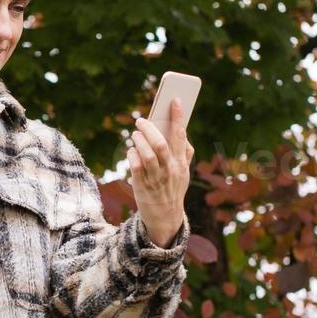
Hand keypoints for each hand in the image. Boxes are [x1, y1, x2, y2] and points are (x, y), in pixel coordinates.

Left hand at [124, 98, 193, 246]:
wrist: (165, 217)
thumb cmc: (173, 189)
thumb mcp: (183, 173)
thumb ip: (184, 153)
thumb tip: (183, 132)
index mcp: (181, 163)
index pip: (180, 135)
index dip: (178, 116)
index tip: (175, 100)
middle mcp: (170, 170)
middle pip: (161, 143)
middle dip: (150, 128)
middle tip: (141, 120)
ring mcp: (156, 178)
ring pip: (147, 154)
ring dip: (139, 140)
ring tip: (135, 134)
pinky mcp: (142, 185)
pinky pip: (135, 166)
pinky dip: (132, 154)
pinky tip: (131, 150)